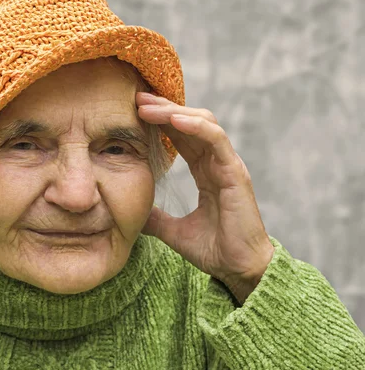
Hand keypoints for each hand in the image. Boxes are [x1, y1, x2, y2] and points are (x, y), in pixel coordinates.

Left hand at [136, 92, 273, 302]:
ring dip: (174, 112)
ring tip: (147, 106)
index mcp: (206, 172)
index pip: (182, 136)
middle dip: (164, 108)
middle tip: (137, 98)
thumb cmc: (214, 250)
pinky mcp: (235, 173)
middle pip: (190, 122)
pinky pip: (216, 140)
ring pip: (203, 124)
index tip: (134, 111)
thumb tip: (131, 212)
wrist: (238, 270)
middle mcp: (217, 163)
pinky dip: (196, 126)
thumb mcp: (173, 231)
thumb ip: (155, 218)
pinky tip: (174, 119)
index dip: (161, 121)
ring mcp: (228, 165)